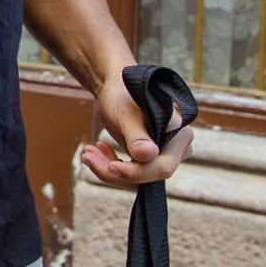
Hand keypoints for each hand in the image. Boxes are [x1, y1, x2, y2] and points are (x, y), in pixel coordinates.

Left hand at [80, 75, 194, 187]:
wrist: (114, 89)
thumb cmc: (122, 95)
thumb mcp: (126, 115)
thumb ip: (137, 136)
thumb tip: (149, 155)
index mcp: (179, 134)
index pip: (162, 166)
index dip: (137, 172)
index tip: (110, 167)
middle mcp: (176, 147)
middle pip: (150, 175)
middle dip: (117, 172)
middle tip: (87, 157)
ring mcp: (163, 154)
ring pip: (138, 177)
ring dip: (109, 168)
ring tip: (87, 153)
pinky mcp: (149, 158)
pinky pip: (132, 171)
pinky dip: (111, 164)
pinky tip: (97, 150)